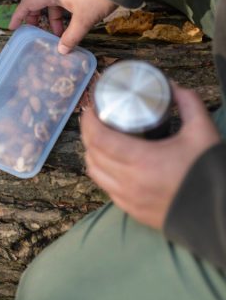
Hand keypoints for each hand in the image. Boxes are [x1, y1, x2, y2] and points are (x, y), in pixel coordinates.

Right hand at [9, 0, 116, 53]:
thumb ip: (71, 36)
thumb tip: (62, 50)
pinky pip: (63, 1)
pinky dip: (62, 13)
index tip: (13, 28)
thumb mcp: (84, 20)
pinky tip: (71, 24)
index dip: (19, 16)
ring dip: (52, 18)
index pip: (27, 3)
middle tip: (34, 30)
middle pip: (38, 1)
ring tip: (59, 34)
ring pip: (52, 3)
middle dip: (34, 17)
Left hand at [82, 83, 220, 229]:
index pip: (99, 138)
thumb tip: (170, 86)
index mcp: (142, 161)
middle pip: (92, 154)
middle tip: (95, 119)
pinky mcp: (132, 211)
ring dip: (92, 154)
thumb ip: (188, 103)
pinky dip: (102, 172)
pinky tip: (108, 162)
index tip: (91, 108)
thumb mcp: (202, 131)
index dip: (89, 121)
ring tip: (99, 138)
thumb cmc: (209, 171)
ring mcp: (128, 199)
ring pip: (94, 173)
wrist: (222, 213)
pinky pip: (105, 188)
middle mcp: (129, 182)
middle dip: (88, 134)